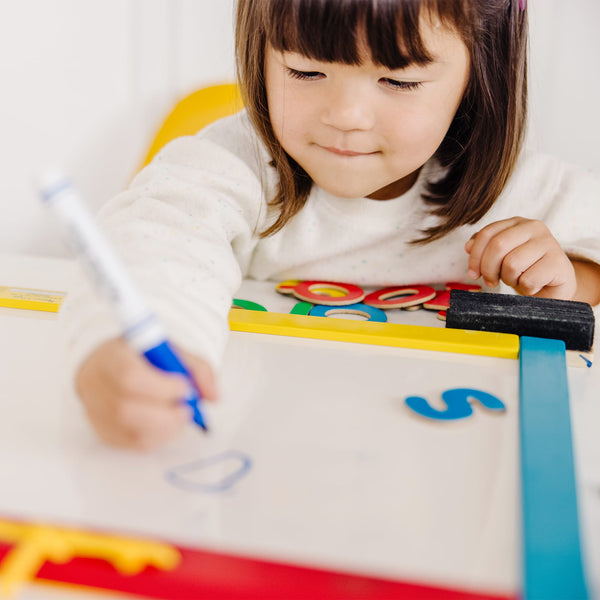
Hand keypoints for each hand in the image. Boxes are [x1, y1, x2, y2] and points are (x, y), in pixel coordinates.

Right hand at [75, 338, 217, 449]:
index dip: (161, 387)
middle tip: (187, 410)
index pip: (129, 376)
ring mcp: (96, 412)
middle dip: (165, 414)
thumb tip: (213, 397)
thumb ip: (197, 369)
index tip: (184, 387)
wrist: (108, 366)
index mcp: (112, 356)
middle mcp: (96, 385)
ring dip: (165, 428)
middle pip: (126, 409)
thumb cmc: (142, 357)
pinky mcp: (104, 432)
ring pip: (129, 431)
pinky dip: (158, 438)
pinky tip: (169, 426)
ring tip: (180, 416)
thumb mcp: (169, 350)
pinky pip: (132, 444)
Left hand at [465, 217, 575, 299]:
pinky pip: (528, 279)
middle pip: (498, 246)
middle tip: (491, 281)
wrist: (553, 288)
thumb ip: (484, 248)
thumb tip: (468, 246)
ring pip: (512, 264)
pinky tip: (532, 285)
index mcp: (517, 223)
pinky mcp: (559, 263)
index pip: (487, 234)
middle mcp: (535, 227)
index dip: (475, 256)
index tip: (473, 273)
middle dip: (488, 269)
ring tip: (517, 280)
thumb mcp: (501, 257)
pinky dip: (525, 288)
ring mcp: (549, 243)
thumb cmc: (523, 270)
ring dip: (509, 279)